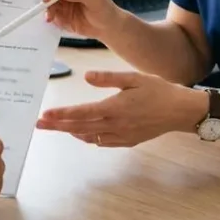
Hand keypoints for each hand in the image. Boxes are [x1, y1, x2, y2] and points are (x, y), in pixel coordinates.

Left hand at [34, 70, 201, 147]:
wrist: (180, 111)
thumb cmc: (158, 90)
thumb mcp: (134, 77)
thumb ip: (108, 78)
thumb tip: (86, 77)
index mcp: (114, 107)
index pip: (81, 112)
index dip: (61, 115)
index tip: (45, 115)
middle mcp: (115, 124)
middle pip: (80, 127)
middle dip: (58, 126)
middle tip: (39, 125)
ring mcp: (121, 135)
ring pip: (90, 136)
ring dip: (71, 132)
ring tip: (56, 127)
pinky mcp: (128, 141)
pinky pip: (103, 142)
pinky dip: (89, 138)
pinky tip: (82, 134)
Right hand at [40, 0, 123, 39]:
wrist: (108, 27)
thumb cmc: (106, 10)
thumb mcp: (96, 0)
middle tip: (46, 10)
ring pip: (47, 1)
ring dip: (46, 10)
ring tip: (51, 19)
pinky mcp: (60, 11)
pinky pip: (49, 12)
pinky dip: (49, 17)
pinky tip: (54, 22)